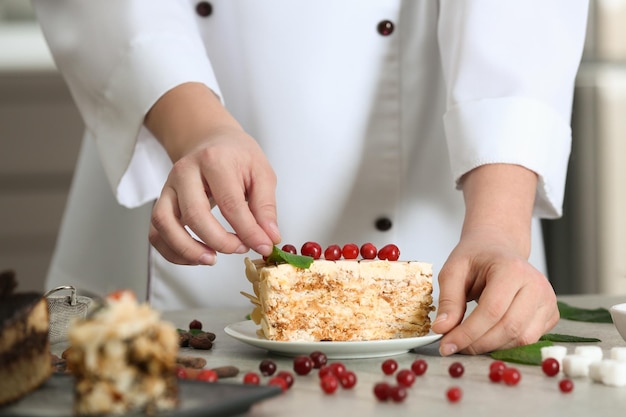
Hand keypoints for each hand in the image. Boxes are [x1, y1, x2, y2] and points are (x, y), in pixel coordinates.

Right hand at [145, 83, 280, 264]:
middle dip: (220, 241)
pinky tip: (196, 257)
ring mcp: (168, 188)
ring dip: (188, 249)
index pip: (230, 203)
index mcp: (214, 160)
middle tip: (240, 248)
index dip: (248, 231)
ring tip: (212, 259)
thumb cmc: (236, 156)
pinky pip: (156, 233)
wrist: (209, 140)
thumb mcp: (261, 173)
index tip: (263, 246)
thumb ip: (265, 207)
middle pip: (194, 214)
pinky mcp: (160, 203)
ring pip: (165, 224)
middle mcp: (185, 172)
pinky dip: (172, 252)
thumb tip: (269, 238)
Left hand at [431, 227, 558, 354]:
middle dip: (477, 343)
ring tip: (468, 341)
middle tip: (453, 347)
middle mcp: (536, 285)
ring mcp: (548, 301)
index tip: (446, 345)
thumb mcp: (453, 271)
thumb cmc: (477, 257)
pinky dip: (504, 344)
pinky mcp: (550, 314)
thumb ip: (448, 300)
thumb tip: (442, 330)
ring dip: (490, 346)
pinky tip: (486, 336)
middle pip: (508, 328)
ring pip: (520, 338)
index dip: (467, 333)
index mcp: (512, 269)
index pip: (491, 310)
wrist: (499, 248)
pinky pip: (528, 339)